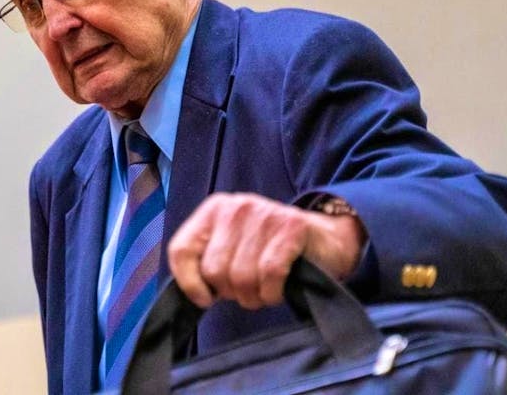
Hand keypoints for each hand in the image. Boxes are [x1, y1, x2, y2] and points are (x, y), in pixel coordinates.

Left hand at [167, 192, 365, 308]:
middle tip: (247, 288)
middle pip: (213, 270)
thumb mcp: (231, 247)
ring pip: (241, 276)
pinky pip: (269, 275)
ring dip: (254, 296)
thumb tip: (193, 293)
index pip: (181, 250)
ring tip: (264, 290)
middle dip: (231, 291)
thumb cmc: (270, 250)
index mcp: (214, 209)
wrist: (325, 240)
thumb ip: (205, 261)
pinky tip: (277, 290)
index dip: (190, 283)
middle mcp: (236, 207)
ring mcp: (265, 214)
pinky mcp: (291, 227)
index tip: (206, 298)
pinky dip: (272, 293)